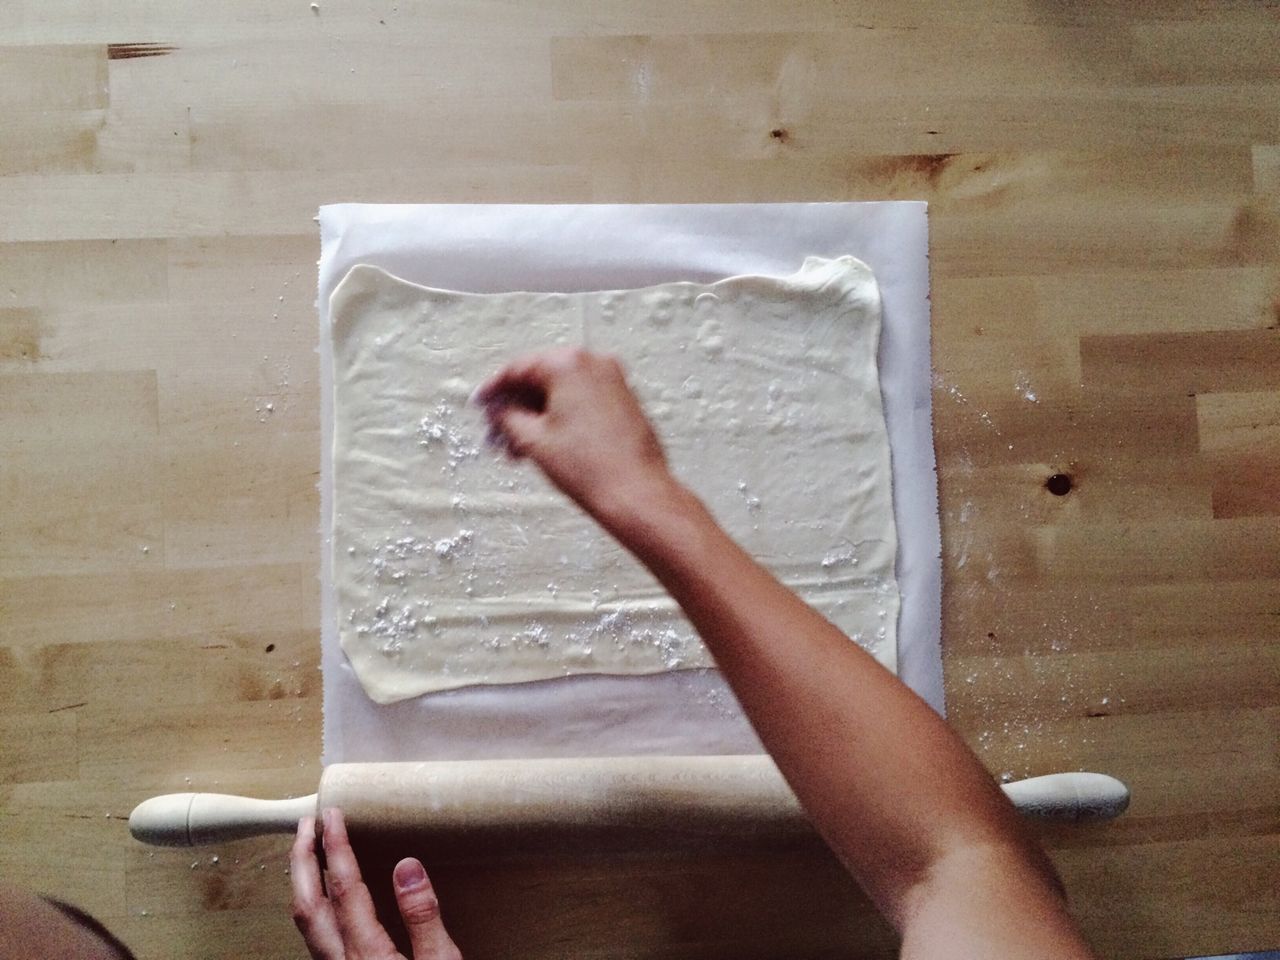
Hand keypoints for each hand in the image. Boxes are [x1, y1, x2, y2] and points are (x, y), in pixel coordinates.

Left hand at [290, 809, 460, 959]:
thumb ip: (423, 918)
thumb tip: (408, 866)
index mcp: (366, 954)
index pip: (344, 889)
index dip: (336, 847)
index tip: (333, 816)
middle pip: (307, 903)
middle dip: (302, 859)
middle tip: (306, 824)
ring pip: (306, 922)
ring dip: (302, 881)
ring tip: (308, 851)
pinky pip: (315, 935)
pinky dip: (312, 903)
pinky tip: (324, 896)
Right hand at [474, 348, 676, 527]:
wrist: (636, 495)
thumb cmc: (589, 468)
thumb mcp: (533, 440)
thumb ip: (506, 416)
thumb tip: (497, 408)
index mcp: (569, 364)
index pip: (518, 368)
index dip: (494, 390)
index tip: (481, 406)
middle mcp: (595, 363)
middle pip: (541, 379)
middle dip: (517, 408)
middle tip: (498, 434)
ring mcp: (614, 381)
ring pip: (562, 392)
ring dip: (538, 416)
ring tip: (520, 449)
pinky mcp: (626, 401)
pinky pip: (583, 400)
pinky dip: (562, 417)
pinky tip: (548, 444)